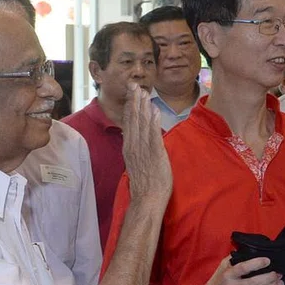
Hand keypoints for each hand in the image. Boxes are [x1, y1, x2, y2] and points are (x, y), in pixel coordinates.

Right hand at [122, 83, 172, 203]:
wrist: (147, 199)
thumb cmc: (145, 185)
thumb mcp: (136, 164)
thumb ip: (136, 150)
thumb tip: (137, 140)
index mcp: (129, 148)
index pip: (129, 123)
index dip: (130, 107)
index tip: (132, 94)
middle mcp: (134, 146)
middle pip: (133, 119)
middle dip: (134, 101)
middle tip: (135, 85)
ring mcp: (143, 149)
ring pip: (142, 124)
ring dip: (143, 106)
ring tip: (144, 92)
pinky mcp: (155, 154)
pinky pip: (153, 135)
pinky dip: (153, 121)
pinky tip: (153, 110)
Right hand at [197, 256, 282, 284]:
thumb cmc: (217, 281)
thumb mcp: (222, 267)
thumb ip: (234, 258)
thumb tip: (248, 249)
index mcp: (228, 275)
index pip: (243, 268)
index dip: (257, 263)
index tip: (268, 261)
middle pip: (255, 282)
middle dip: (270, 277)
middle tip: (278, 274)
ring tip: (280, 284)